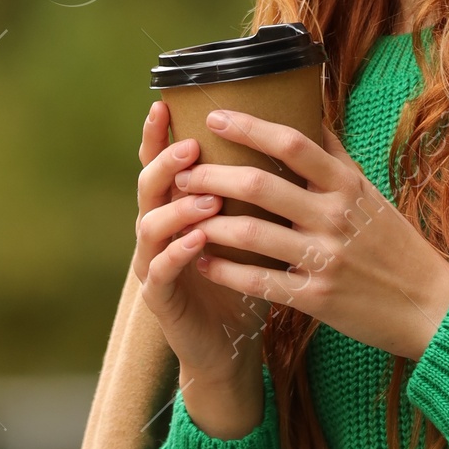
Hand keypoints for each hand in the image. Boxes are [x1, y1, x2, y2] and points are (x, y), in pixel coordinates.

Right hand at [133, 101, 267, 435]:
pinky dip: (178, 254)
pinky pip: (161, 271)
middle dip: (166, 163)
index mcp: (179, 205)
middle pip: (148, 185)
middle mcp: (160, 228)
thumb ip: (262, 185)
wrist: (231, 344)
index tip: (165, 104)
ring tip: (207, 198)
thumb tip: (300, 132)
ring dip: (178, 208)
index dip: (157, 135)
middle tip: (192, 148)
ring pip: (150, 225)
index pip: (162, 162)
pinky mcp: (160, 299)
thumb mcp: (257, 225)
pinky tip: (198, 242)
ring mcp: (153, 263)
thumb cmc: (247, 276)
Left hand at [173, 105, 448, 361]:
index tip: (214, 117)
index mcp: (347, 185)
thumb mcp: (371, 194)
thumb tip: (309, 110)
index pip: (291, 143)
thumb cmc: (395, 244)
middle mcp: (334, 216)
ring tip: (182, 213)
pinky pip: (259, 281)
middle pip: (260, 184)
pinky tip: (202, 260)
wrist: (429, 305)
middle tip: (183, 170)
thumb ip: (336, 157)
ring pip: (251, 232)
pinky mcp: (316, 298)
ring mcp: (325, 258)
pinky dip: (225, 269)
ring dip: (210, 221)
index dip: (248, 126)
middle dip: (213, 174)